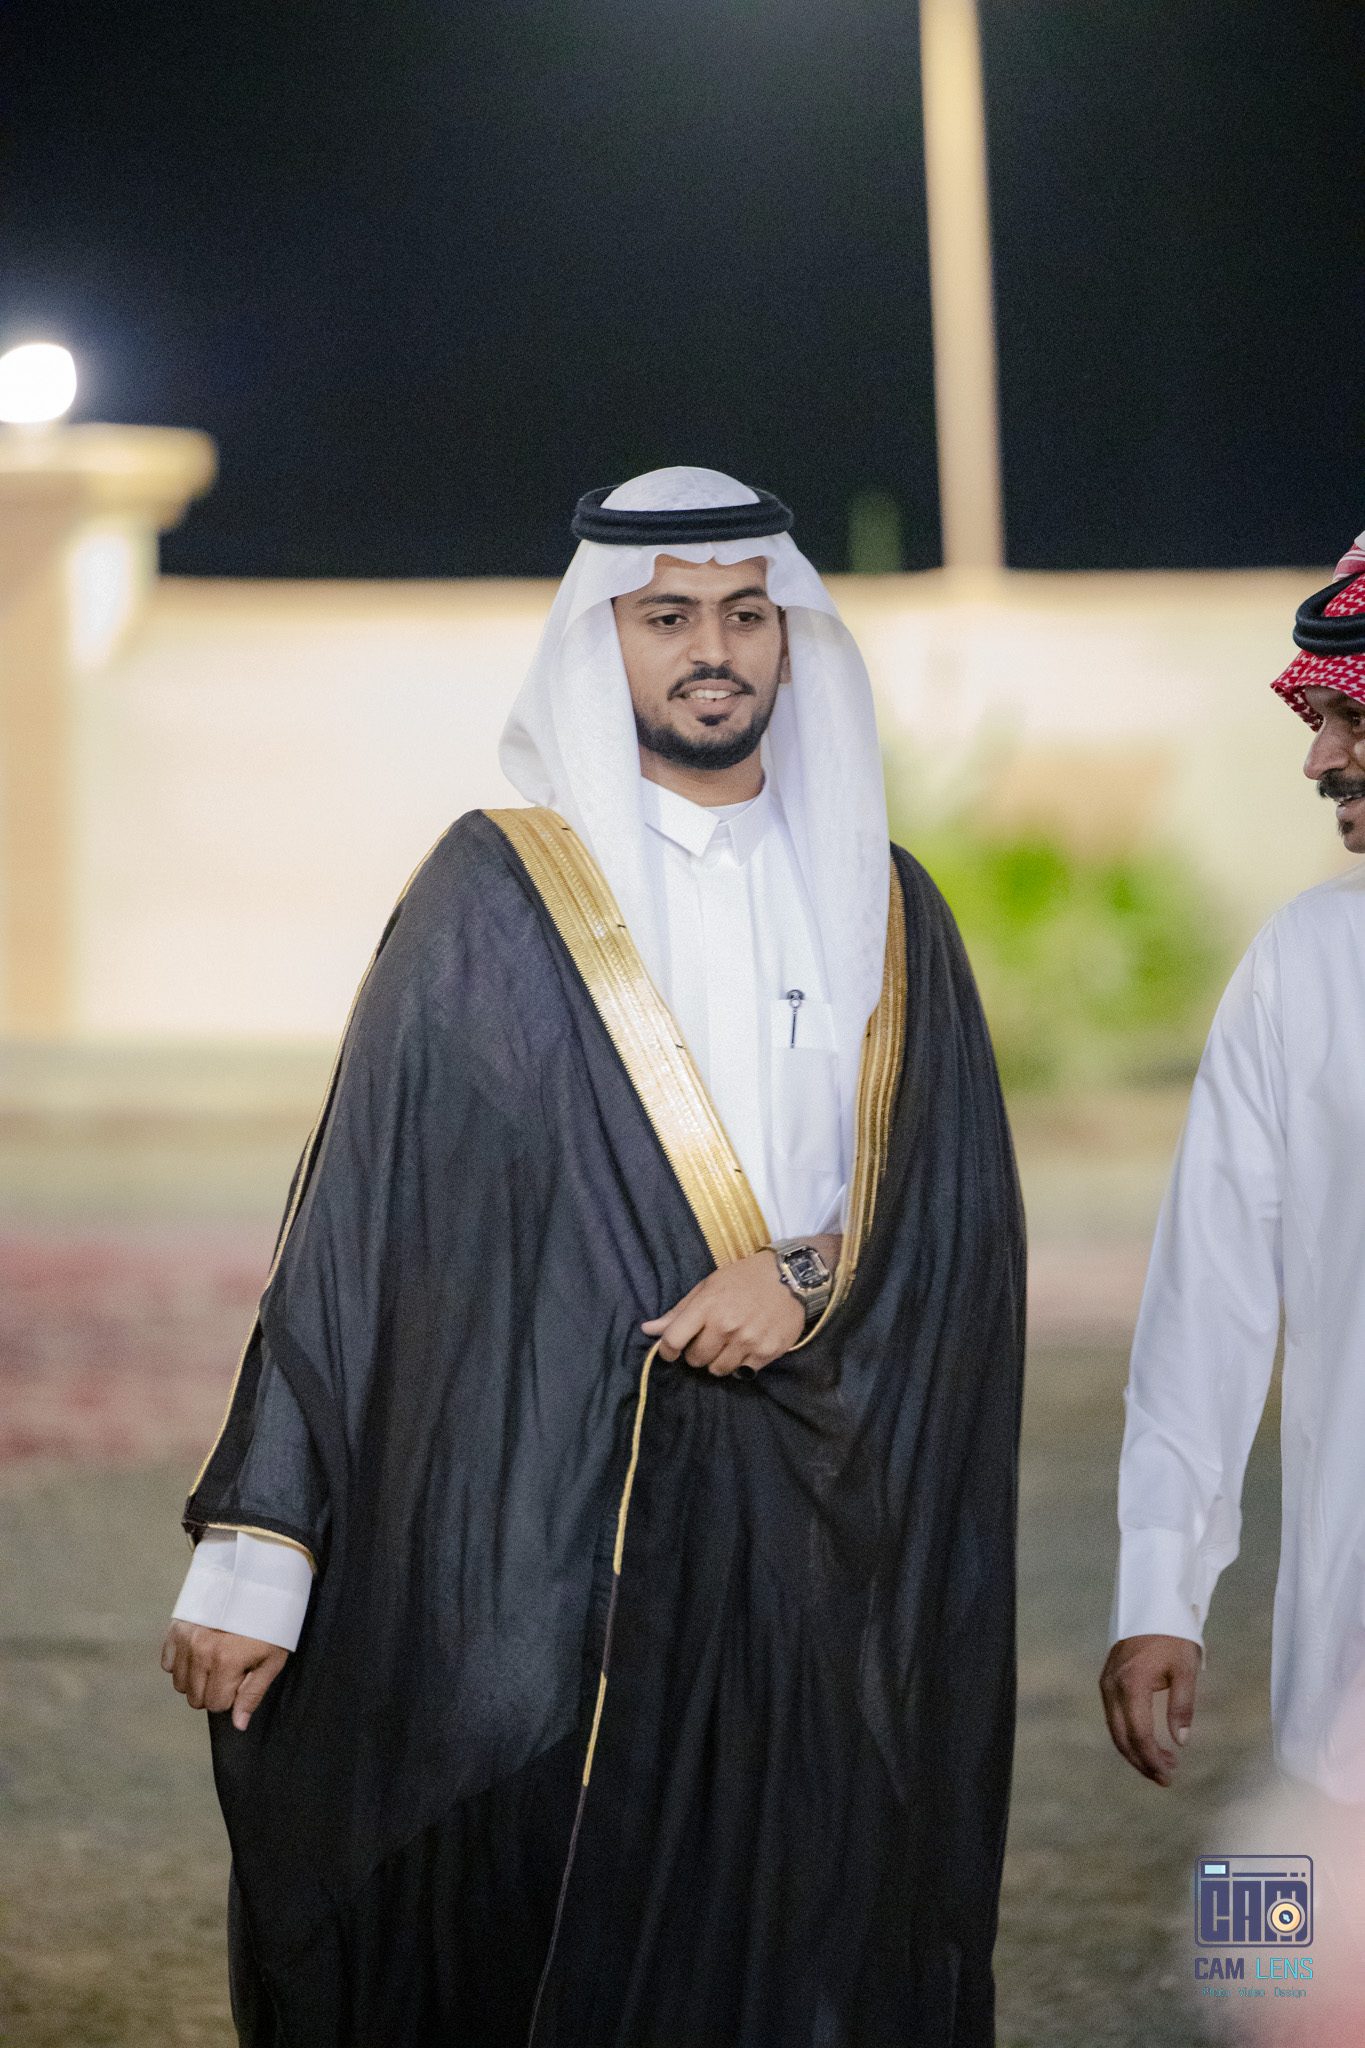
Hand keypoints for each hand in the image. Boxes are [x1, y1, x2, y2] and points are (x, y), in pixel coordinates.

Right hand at [161, 1620, 288, 1731]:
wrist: (256, 1583)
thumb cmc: (269, 1623)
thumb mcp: (271, 1659)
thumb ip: (253, 1694)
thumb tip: (238, 1724)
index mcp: (226, 1662)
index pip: (216, 1705)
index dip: (231, 1697)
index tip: (241, 1678)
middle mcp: (201, 1651)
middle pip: (195, 1698)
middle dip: (213, 1691)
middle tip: (229, 1670)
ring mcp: (185, 1639)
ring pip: (179, 1684)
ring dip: (196, 1679)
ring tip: (215, 1660)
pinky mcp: (176, 1628)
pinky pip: (167, 1663)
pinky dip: (181, 1663)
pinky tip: (200, 1651)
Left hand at [642, 1239, 837, 1376]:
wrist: (791, 1277)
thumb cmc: (744, 1278)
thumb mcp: (708, 1286)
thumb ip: (679, 1311)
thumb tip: (648, 1330)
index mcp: (707, 1306)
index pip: (673, 1340)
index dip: (666, 1351)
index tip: (670, 1351)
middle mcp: (726, 1326)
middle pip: (696, 1359)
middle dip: (696, 1353)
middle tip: (708, 1340)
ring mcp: (748, 1341)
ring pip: (718, 1370)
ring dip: (718, 1361)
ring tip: (728, 1343)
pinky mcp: (767, 1352)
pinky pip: (743, 1371)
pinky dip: (741, 1363)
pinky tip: (746, 1345)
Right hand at [1100, 1633, 1200, 1785]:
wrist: (1153, 1604)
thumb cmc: (1173, 1635)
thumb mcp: (1185, 1669)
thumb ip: (1182, 1706)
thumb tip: (1180, 1742)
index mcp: (1131, 1684)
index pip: (1138, 1734)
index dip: (1152, 1759)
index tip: (1170, 1775)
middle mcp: (1112, 1686)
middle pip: (1122, 1737)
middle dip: (1142, 1762)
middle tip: (1165, 1778)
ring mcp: (1106, 1682)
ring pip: (1115, 1728)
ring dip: (1134, 1750)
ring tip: (1160, 1763)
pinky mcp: (1108, 1679)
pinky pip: (1114, 1716)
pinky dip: (1127, 1734)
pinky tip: (1145, 1741)